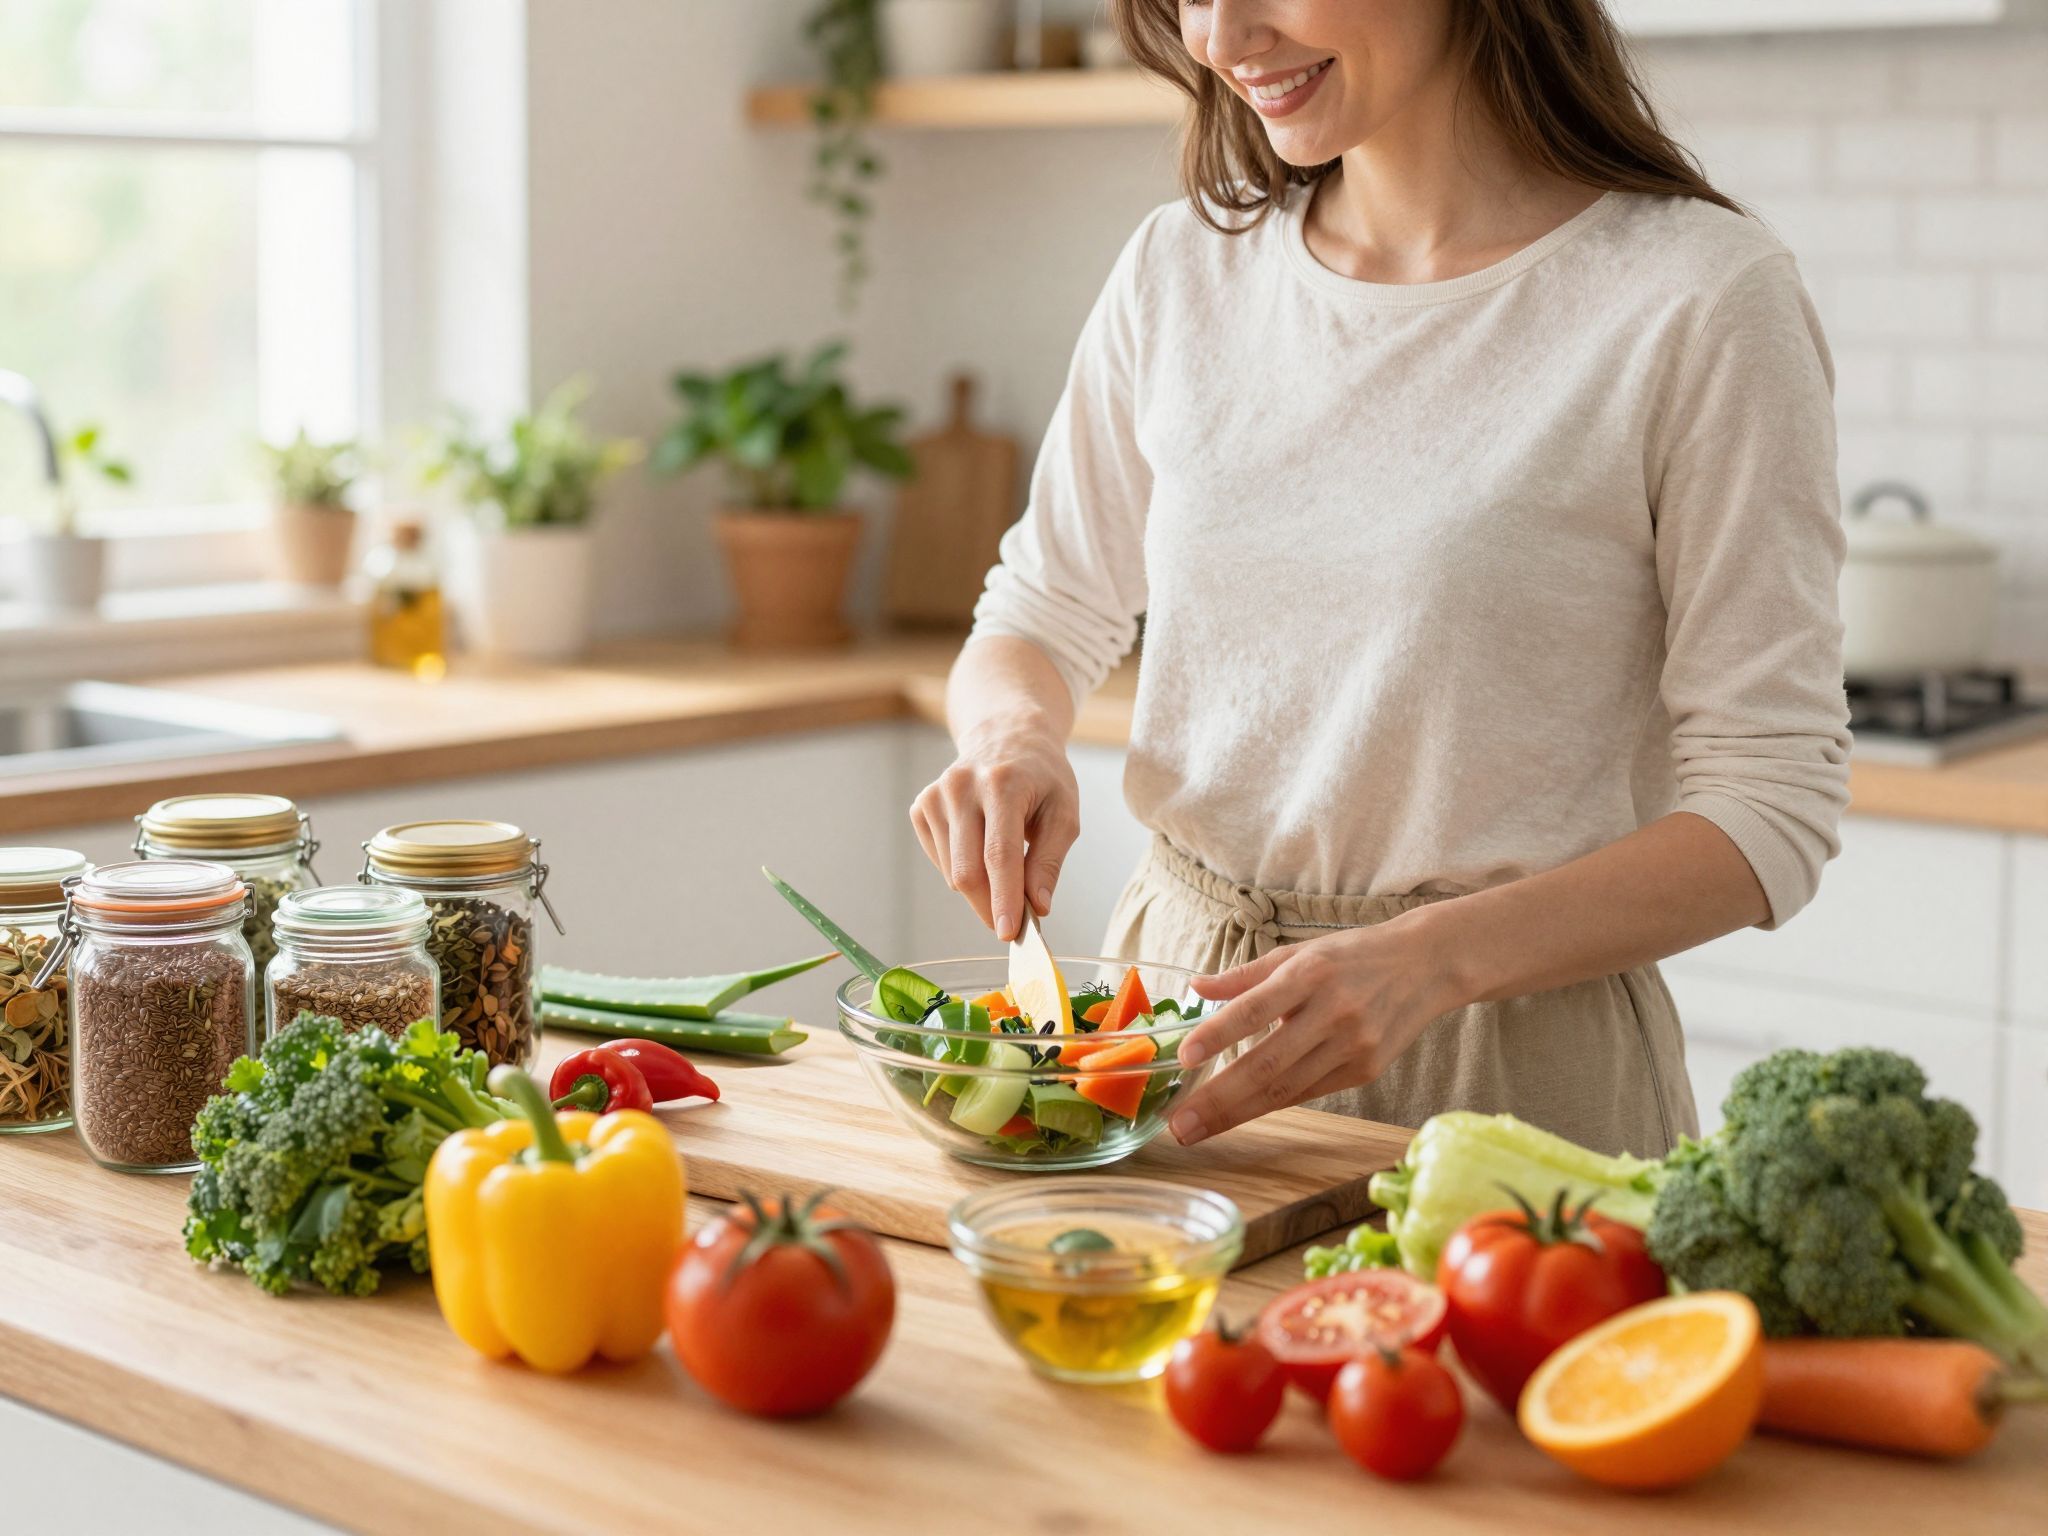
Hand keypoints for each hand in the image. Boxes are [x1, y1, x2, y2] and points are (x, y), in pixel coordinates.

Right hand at [910, 719, 1079, 942]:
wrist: (1005, 737)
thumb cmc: (1041, 778)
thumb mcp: (1063, 812)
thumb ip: (1050, 861)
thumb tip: (1037, 907)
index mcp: (1003, 784)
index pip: (999, 854)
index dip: (1003, 898)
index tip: (1008, 933)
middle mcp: (961, 786)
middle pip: (967, 870)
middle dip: (990, 906)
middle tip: (1013, 922)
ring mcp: (935, 796)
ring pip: (952, 872)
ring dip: (980, 889)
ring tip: (1005, 870)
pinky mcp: (921, 807)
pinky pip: (941, 861)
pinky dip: (963, 871)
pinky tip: (980, 848)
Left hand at [1168, 917, 1464, 1144]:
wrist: (1425, 966)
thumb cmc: (1352, 957)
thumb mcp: (1299, 952)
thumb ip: (1246, 975)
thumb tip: (1196, 987)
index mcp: (1311, 973)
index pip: (1257, 1007)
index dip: (1220, 1033)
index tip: (1184, 1057)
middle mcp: (1334, 1012)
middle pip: (1268, 1063)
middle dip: (1218, 1099)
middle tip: (1178, 1125)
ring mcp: (1354, 1046)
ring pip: (1286, 1089)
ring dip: (1236, 1113)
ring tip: (1196, 1130)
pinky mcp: (1367, 1071)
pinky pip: (1308, 1092)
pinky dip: (1270, 1105)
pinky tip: (1238, 1115)